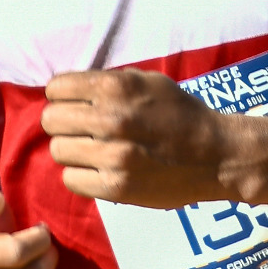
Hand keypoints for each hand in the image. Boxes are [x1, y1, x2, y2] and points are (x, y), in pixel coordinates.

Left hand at [41, 68, 232, 207]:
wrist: (217, 154)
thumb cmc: (180, 113)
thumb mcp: (147, 81)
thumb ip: (107, 82)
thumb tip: (64, 89)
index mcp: (116, 87)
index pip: (55, 88)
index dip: (62, 96)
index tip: (75, 105)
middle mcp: (111, 119)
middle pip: (51, 120)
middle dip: (63, 124)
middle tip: (82, 131)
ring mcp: (113, 155)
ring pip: (58, 150)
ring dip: (72, 151)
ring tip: (93, 151)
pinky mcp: (115, 187)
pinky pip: (70, 179)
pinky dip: (82, 175)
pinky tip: (100, 170)